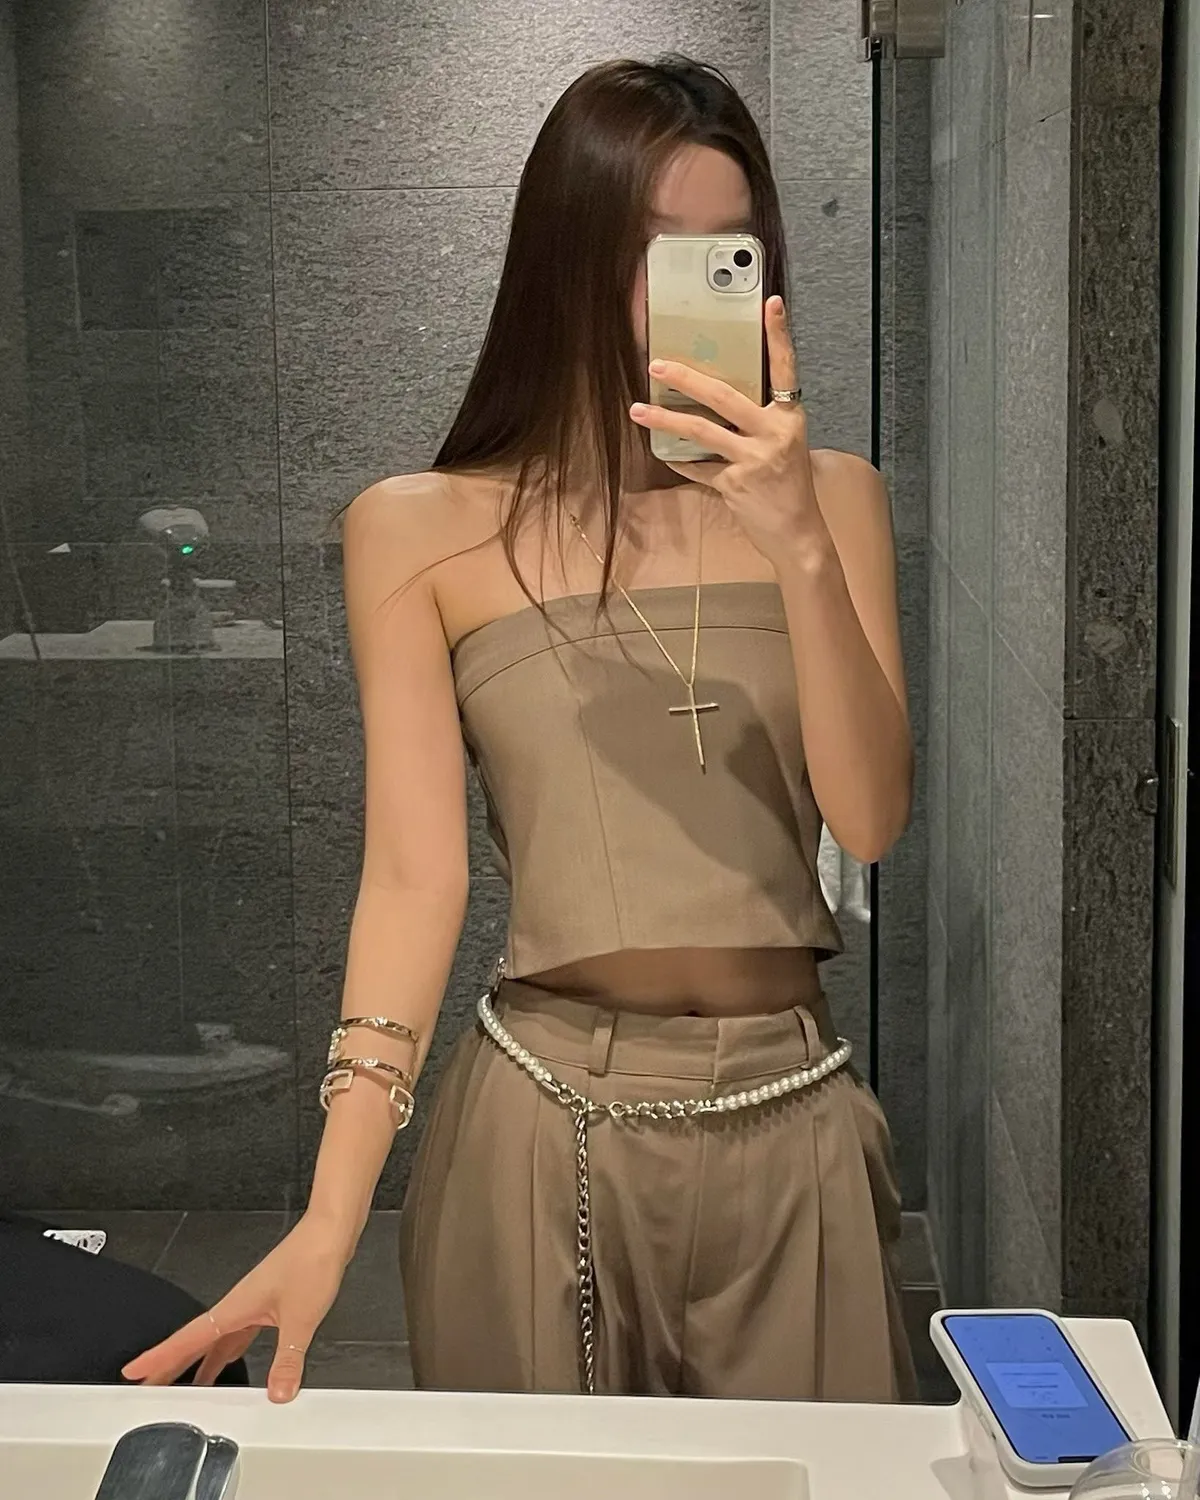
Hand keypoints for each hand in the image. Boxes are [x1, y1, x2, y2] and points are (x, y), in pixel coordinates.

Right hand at [121, 1215, 347, 1402]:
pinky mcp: (270, 1303)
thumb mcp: (300, 1319)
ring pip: (218, 1340)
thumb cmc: (312, 1259)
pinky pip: (239, 1334)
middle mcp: (239, 1305)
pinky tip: (233, 1361)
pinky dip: (230, 1352)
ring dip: (201, 1362)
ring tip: (189, 1387)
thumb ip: (288, 1360)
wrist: (330, 1232)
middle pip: (197, 1342)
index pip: (189, 1338)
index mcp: (235, 1307)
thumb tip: (278, 1393)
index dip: (160, 1356)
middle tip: (149, 1387)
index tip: (134, 1371)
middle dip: (172, 1365)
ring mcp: (253, 1303)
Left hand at [629, 296, 826, 564]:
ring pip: (701, 431)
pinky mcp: (734, 484)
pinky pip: (698, 467)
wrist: (798, 532)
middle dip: (687, 378)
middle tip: (657, 364)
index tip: (770, 303)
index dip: (778, 335)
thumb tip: (715, 398)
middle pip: (724, 396)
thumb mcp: (784, 444)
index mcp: (790, 417)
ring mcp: (753, 460)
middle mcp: (774, 433)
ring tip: (638, 409)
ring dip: (665, 419)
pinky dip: (680, 460)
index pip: (785, 368)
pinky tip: (663, 453)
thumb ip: (758, 421)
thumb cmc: (789, 486)